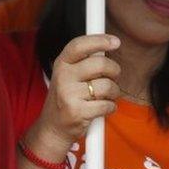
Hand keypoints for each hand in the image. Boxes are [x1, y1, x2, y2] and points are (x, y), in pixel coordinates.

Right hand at [24, 34, 121, 161]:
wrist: (53, 128)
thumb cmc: (67, 97)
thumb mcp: (68, 75)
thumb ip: (85, 60)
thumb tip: (109, 44)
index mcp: (61, 64)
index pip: (80, 45)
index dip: (99, 40)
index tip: (115, 41)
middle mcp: (63, 77)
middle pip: (100, 64)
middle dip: (114, 70)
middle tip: (113, 76)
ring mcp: (69, 95)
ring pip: (107, 86)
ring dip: (114, 92)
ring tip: (106, 96)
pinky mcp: (77, 112)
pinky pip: (107, 105)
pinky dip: (111, 107)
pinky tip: (104, 108)